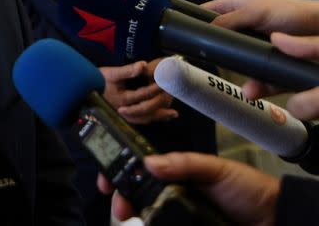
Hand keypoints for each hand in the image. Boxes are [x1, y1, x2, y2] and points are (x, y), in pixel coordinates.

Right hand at [97, 152, 279, 225]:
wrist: (275, 220)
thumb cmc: (250, 190)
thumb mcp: (216, 169)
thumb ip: (184, 163)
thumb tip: (150, 163)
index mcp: (177, 172)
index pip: (142, 169)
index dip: (121, 170)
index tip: (108, 177)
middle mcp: (174, 193)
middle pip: (137, 193)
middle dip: (121, 196)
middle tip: (117, 204)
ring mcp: (179, 215)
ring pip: (146, 213)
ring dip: (132, 212)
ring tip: (127, 214)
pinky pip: (161, 225)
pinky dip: (149, 224)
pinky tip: (143, 223)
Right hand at [99, 60, 177, 123]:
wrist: (84, 89)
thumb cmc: (97, 80)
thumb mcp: (111, 72)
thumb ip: (128, 70)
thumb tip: (143, 65)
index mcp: (122, 99)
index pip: (143, 95)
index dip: (156, 88)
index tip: (167, 83)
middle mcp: (124, 110)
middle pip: (147, 111)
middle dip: (161, 105)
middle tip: (173, 98)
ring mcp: (123, 115)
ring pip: (144, 119)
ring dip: (159, 116)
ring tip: (172, 114)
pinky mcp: (123, 117)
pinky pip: (139, 121)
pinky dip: (150, 119)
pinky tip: (158, 117)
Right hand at [203, 0, 318, 118]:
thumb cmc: (291, 13)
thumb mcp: (255, 11)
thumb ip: (229, 20)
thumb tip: (206, 30)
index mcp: (234, 8)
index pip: (205, 13)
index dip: (192, 22)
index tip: (180, 34)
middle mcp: (241, 29)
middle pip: (217, 42)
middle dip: (210, 53)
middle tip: (201, 62)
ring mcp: (252, 48)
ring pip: (234, 63)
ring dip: (234, 73)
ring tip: (234, 80)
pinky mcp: (266, 65)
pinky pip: (254, 78)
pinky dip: (253, 86)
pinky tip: (251, 89)